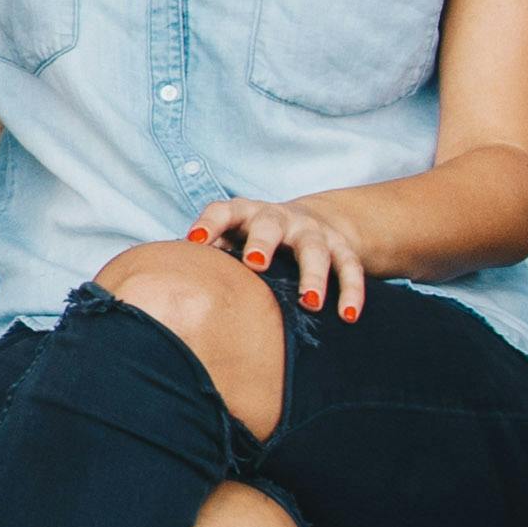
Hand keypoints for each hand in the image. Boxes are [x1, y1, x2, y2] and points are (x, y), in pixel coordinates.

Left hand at [189, 194, 378, 322]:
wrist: (313, 222)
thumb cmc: (255, 240)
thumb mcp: (233, 240)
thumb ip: (211, 257)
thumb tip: (176, 285)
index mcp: (246, 214)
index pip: (224, 211)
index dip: (209, 224)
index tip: (195, 241)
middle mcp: (280, 219)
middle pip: (271, 225)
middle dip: (263, 242)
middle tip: (256, 264)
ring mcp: (313, 232)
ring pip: (315, 249)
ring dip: (313, 275)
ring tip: (310, 302)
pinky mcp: (342, 248)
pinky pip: (350, 267)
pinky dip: (351, 291)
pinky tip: (348, 315)